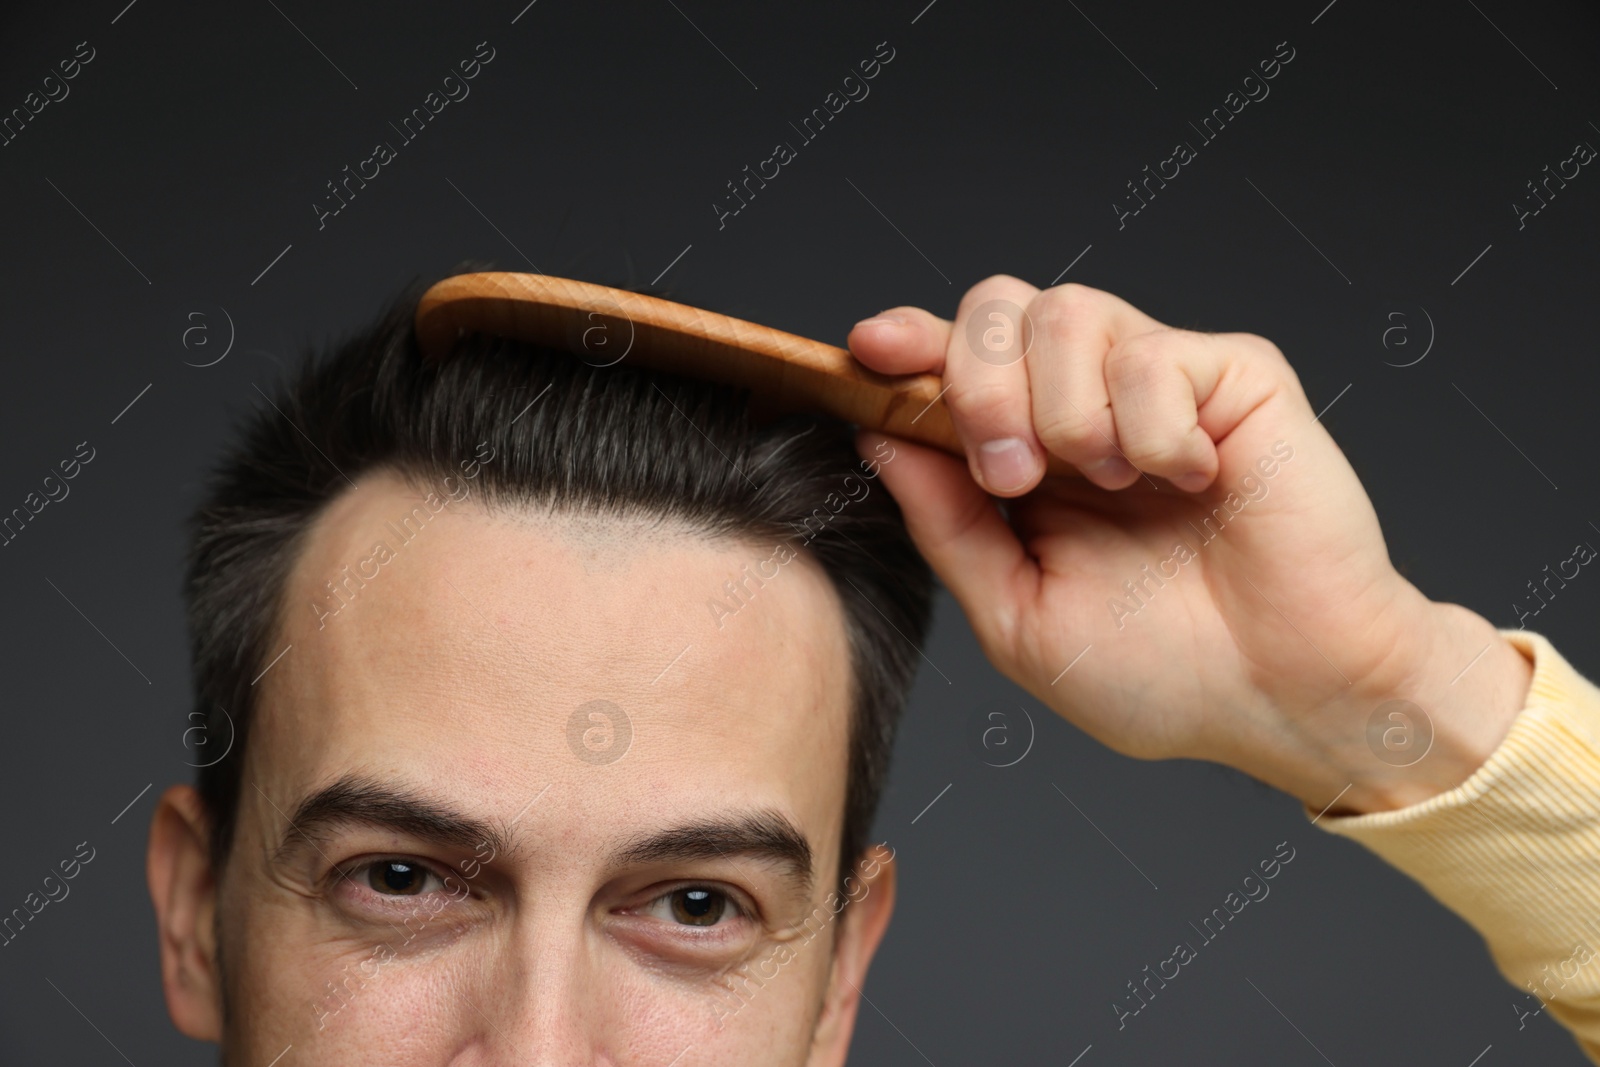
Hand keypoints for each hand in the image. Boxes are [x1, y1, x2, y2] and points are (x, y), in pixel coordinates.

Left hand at [848, 276, 1530, 813]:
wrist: (1289, 699)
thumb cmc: (1165, 673)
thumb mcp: (1017, 614)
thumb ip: (945, 525)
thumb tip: (875, 438)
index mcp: (1029, 459)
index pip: (953, 366)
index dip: (908, 343)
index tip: (867, 350)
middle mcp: (1086, 407)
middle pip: (995, 310)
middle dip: (976, 383)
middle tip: (1008, 474)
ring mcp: (1158, 386)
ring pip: (1065, 311)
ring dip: (1062, 406)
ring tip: (1108, 481)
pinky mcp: (1232, 377)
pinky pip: (1151, 353)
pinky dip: (1149, 426)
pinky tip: (1187, 480)